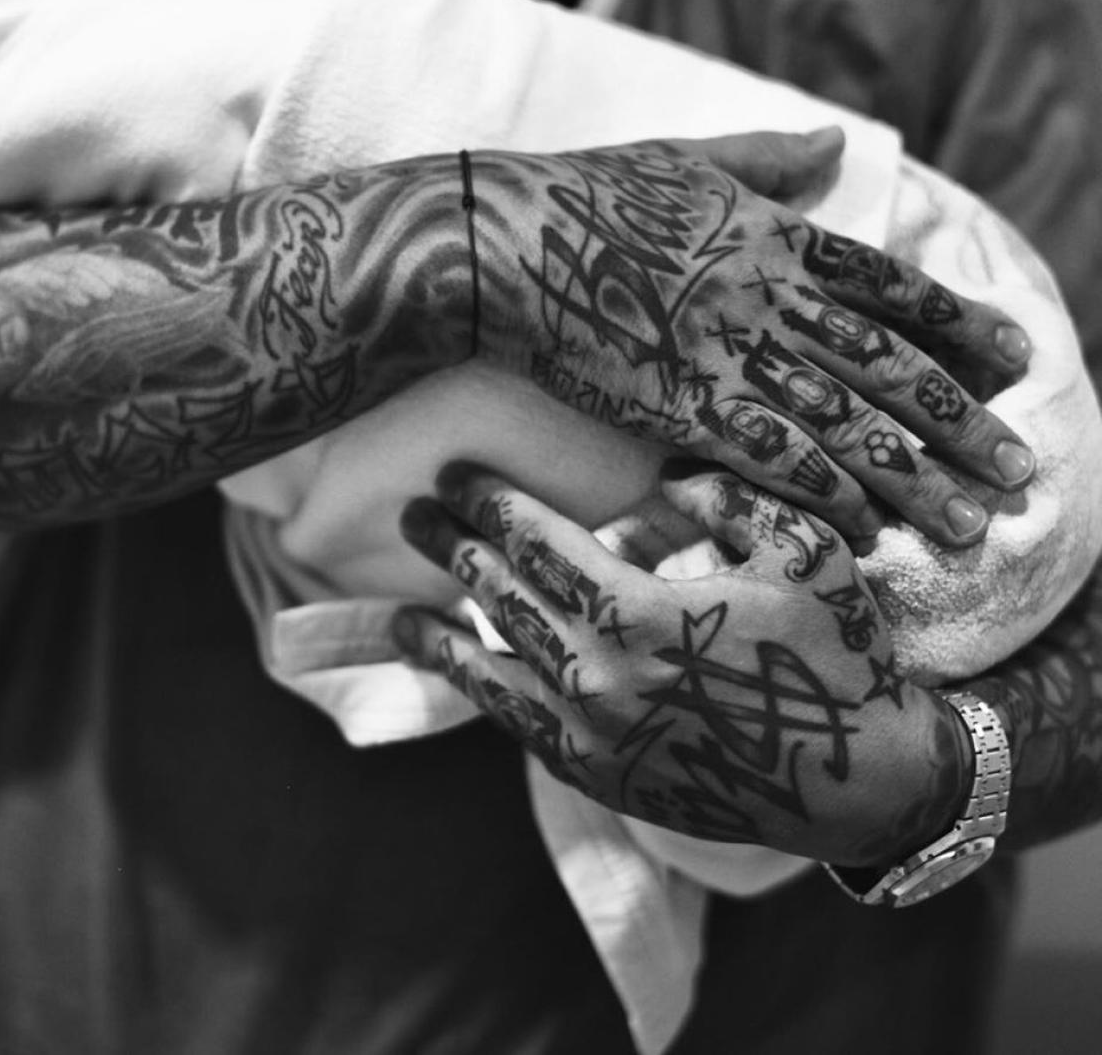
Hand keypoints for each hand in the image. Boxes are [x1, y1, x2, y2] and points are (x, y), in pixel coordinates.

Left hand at [395, 461, 970, 866]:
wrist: (856, 781)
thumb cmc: (833, 655)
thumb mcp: (802, 550)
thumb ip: (728, 500)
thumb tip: (663, 479)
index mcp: (640, 614)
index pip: (539, 544)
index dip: (492, 504)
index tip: (454, 475)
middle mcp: (599, 677)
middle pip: (503, 597)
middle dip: (453, 549)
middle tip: (413, 515)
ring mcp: (591, 733)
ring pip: (492, 670)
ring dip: (441, 634)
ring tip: (399, 612)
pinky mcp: (597, 774)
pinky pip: (517, 726)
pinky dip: (480, 696)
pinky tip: (458, 677)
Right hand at [474, 132, 1033, 547]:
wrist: (500, 242)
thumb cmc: (582, 194)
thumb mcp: (684, 156)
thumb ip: (765, 156)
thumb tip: (834, 141)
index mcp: (776, 234)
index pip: (890, 287)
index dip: (958, 325)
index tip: (1015, 359)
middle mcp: (770, 295)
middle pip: (887, 368)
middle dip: (962, 422)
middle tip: (1022, 469)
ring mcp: (729, 352)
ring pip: (844, 424)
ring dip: (914, 478)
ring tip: (973, 523)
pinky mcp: (680, 404)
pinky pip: (770, 457)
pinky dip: (823, 494)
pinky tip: (865, 530)